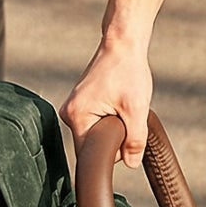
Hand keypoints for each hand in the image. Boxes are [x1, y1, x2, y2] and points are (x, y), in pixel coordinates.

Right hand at [61, 38, 154, 165]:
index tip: (125, 143)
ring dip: (112, 129)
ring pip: (95, 134)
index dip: (109, 155)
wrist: (123, 43)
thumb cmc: (127, 70)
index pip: (89, 155)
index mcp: (76, 116)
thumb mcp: (136, 109)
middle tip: (127, 118)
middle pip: (92, 145)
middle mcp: (69, 113)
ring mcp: (74, 107)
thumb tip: (130, 163)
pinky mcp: (81, 103)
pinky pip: (95, 123)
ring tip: (123, 107)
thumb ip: (134, 140)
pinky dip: (110, 120)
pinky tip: (119, 104)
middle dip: (112, 140)